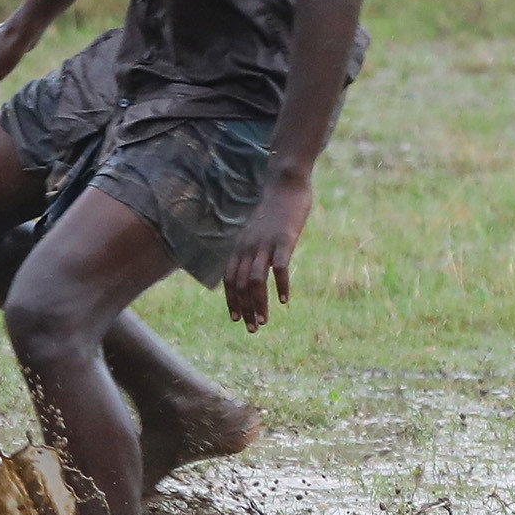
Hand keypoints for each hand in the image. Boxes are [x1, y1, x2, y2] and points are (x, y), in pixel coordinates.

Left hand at [223, 171, 314, 330]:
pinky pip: (279, 267)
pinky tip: (284, 300)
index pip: (229, 279)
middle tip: (252, 329)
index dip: (231, 300)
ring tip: (263, 322)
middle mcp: (248, 247)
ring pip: (255, 280)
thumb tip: (252, 269)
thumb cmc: (273, 211)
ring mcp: (265, 244)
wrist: (285, 185)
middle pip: (240, 285)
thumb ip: (253, 249)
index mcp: (240, 246)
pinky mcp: (284, 240)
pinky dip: (280, 286)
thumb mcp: (257, 231)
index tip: (236, 319)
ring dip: (258, 304)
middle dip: (245, 309)